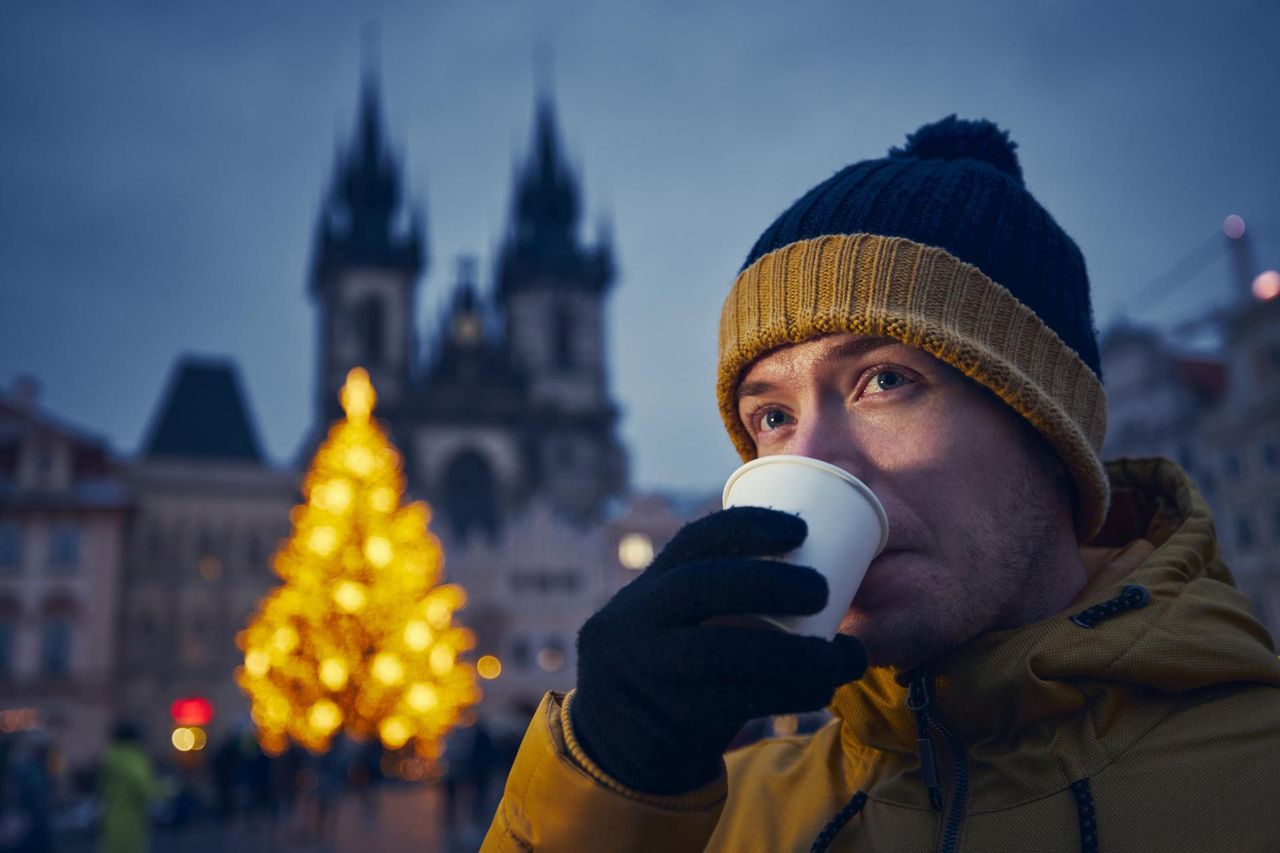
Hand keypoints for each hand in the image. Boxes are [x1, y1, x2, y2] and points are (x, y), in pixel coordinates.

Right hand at [571, 507, 867, 793]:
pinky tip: (819, 691)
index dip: (747, 524)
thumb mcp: (675, 625)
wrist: (615, 748)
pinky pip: (729, 702)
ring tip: (841, 655)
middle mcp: (636, 620)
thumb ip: (721, 600)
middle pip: (699, 586)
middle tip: (821, 589)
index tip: (800, 528)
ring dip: (791, 652)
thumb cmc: (676, 672)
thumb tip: (823, 569)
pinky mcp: (664, 718)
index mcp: (649, 587)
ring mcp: (645, 670)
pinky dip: (784, 694)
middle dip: (767, 581)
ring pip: (719, 651)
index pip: (694, 541)